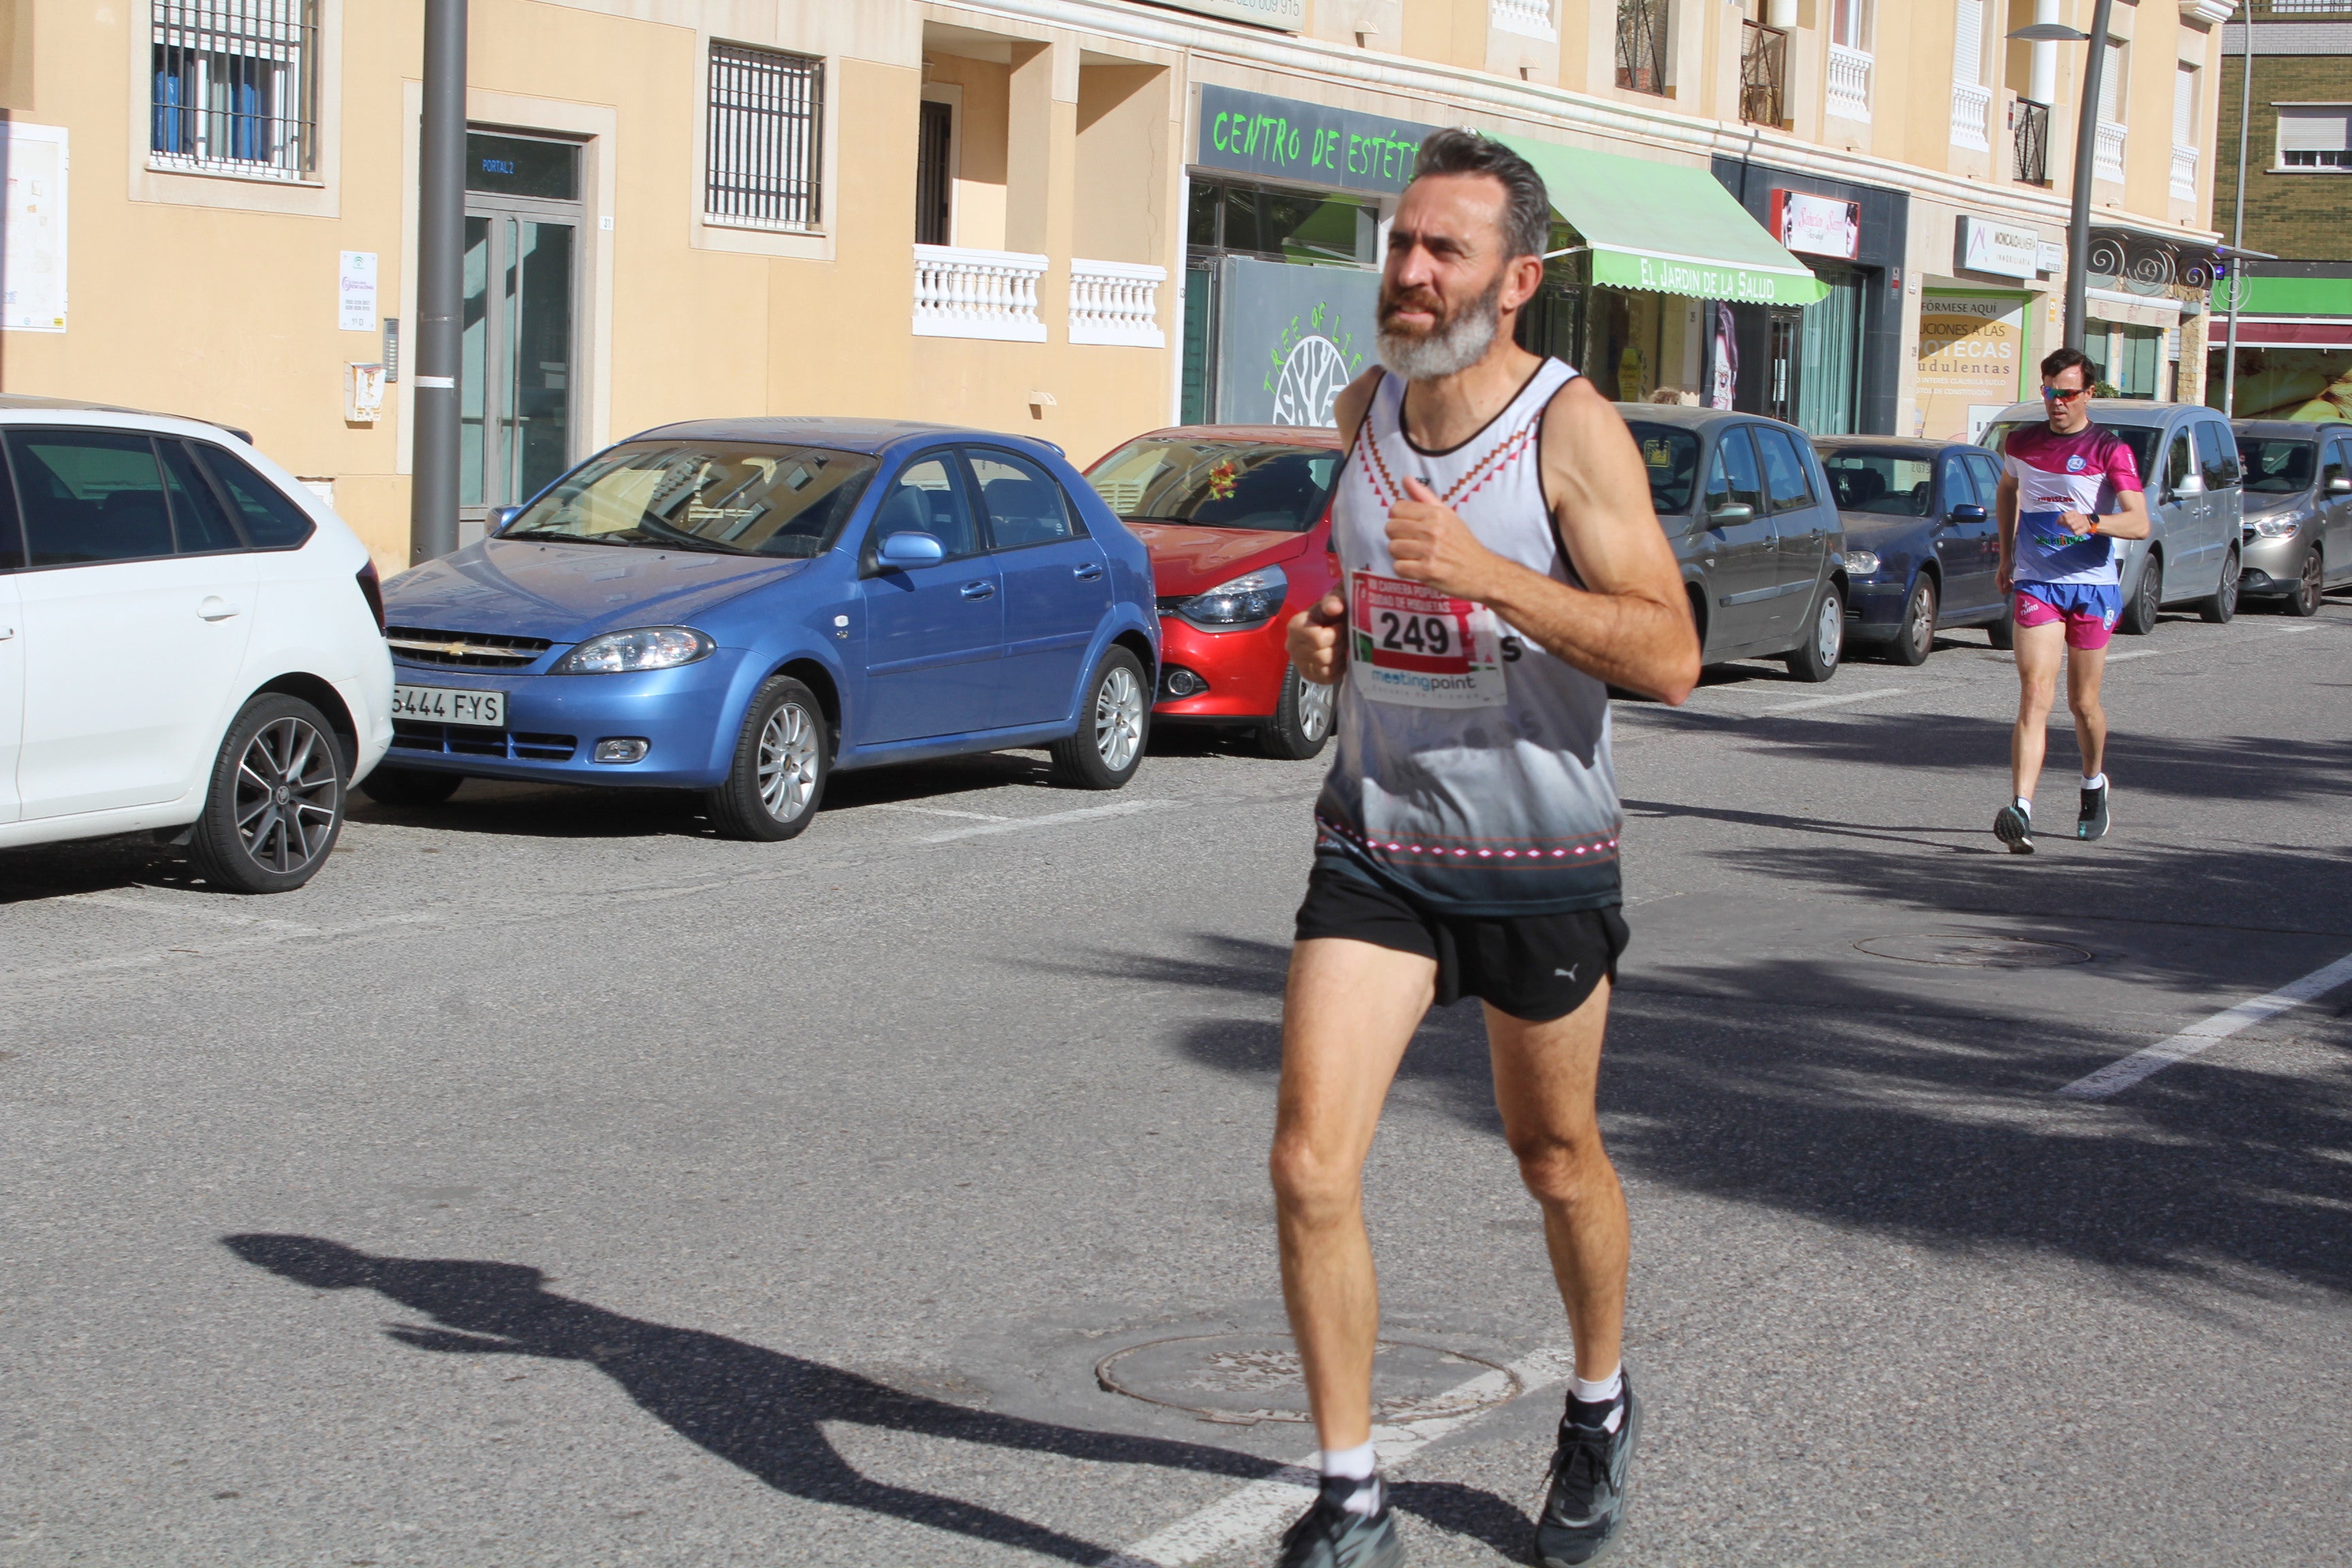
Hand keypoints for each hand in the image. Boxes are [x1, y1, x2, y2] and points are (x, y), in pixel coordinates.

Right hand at [1287, 591, 1347, 685]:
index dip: (1334, 634)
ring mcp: (1299, 663)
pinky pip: (1327, 678)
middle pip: (1323, 656)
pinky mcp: (1309, 676)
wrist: (1333, 625)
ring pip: (1325, 668)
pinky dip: (1338, 669)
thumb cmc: (1333, 613)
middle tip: (1342, 637)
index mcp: (1295, 626)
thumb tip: (1334, 607)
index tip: (1339, 626)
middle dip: (1338, 646)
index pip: (1317, 640)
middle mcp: (1292, 646)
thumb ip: (1335, 600)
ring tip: (1340, 646)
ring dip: (1338, 657)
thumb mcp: (1336, 600)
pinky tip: (1339, 658)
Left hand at [1386, 477, 1502, 601]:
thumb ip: (1424, 496)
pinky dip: (1405, 570)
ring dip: (1401, 555)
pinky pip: (1398, 568)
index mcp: (1435, 513)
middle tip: (1412, 543)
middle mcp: (1432, 530)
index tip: (1408, 527)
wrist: (1481, 571)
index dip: (1398, 519)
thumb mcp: (1447, 514)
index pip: (1396, 509)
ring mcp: (1430, 551)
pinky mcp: (1428, 571)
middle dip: (1397, 537)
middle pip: (1390, 528)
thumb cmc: (1462, 543)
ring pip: (1392, 548)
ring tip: (1416, 556)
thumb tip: (1405, 479)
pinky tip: (1417, 568)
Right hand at [1996, 556, 2013, 593]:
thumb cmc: (2006, 565)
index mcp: (1998, 581)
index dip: (2008, 590)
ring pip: (2005, 589)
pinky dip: (2010, 585)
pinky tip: (2012, 580)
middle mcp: (1998, 582)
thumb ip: (2005, 579)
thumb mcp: (2006, 572)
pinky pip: (2006, 586)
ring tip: (2013, 582)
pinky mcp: (2003, 579)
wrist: (2006, 559)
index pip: (2002, 591)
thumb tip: (2004, 586)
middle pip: (2003, 591)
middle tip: (2013, 583)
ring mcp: (2001, 581)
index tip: (2012, 585)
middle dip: (2009, 589)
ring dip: (2010, 587)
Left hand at [2057, 510, 2096, 539]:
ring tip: (2071, 528)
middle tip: (2065, 526)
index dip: (2060, 520)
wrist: (2089, 520)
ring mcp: (2082, 522)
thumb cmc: (2076, 518)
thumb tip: (2057, 523)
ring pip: (2071, 527)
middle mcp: (2078, 516)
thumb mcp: (2070, 515)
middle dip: (2064, 525)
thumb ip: (2062, 517)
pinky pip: (2076, 533)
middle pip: (2068, 522)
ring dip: (2069, 529)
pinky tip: (2075, 531)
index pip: (2064, 516)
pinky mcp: (2085, 528)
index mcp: (2074, 512)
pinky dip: (2074, 533)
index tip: (2059, 524)